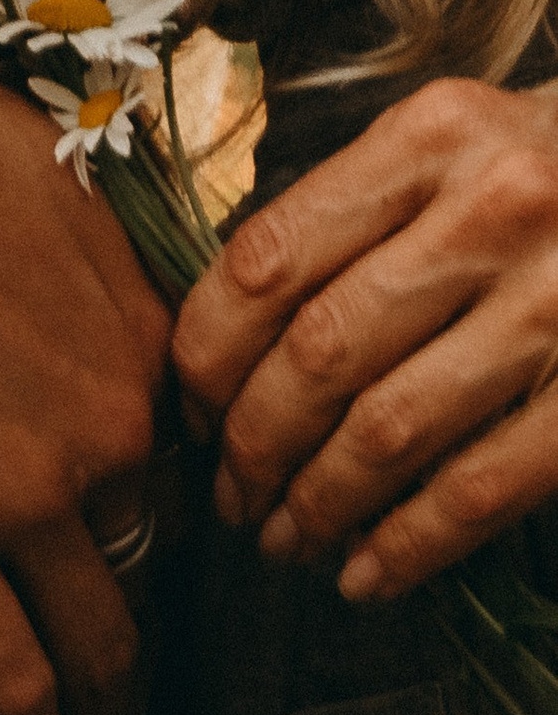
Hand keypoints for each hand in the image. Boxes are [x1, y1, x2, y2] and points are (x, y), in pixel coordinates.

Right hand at [0, 36, 168, 714]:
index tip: (129, 549)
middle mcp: (107, 421)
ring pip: (92, 637)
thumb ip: (76, 250)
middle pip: (145, 557)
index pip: (170, 460)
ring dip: (98, 698)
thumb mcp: (24, 162)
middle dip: (141, 620)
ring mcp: (26, 492)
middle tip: (123, 674)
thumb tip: (79, 290)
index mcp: (133, 329)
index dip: (149, 511)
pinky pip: (4, 682)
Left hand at [174, 78, 557, 598]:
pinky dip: (412, 543)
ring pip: (393, 427)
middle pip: (322, 351)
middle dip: (254, 443)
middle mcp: (495, 209)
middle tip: (229, 496)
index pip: (270, 259)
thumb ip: (346, 218)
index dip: (209, 352)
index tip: (192, 409)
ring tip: (283, 541)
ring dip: (319, 504)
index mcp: (429, 138)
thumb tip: (224, 343)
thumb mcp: (446, 150)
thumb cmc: (534, 176)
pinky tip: (366, 576)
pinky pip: (487, 484)